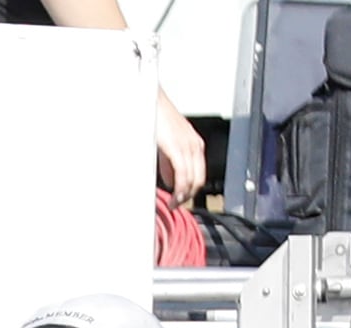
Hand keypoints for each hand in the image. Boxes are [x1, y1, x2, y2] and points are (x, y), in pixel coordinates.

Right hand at [155, 87, 206, 201]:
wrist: (150, 100)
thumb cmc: (156, 117)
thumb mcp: (166, 144)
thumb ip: (170, 162)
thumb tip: (171, 177)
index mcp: (194, 144)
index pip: (199, 173)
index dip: (191, 190)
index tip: (181, 199)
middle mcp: (195, 145)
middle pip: (199, 179)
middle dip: (188, 196)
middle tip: (177, 205)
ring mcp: (188, 146)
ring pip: (192, 179)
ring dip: (183, 195)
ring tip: (174, 203)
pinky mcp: (177, 148)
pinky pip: (183, 174)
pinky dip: (180, 189)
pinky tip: (174, 195)